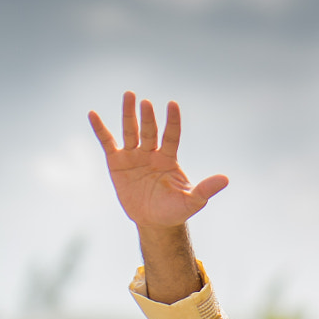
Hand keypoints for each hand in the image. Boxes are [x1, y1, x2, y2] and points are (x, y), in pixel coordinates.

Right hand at [88, 92, 228, 229]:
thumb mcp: (192, 202)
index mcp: (169, 158)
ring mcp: (133, 156)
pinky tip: (93, 114)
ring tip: (129, 95)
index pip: (171, 135)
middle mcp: (151, 152)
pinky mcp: (116, 163)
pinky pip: (108, 143)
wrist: (154, 222)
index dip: (172, 121)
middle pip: (149, 131)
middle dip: (148, 117)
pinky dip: (100, 129)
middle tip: (145, 102)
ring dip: (129, 114)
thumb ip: (205, 189)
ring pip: (130, 131)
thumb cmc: (174, 210)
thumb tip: (226, 179)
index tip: (172, 105)